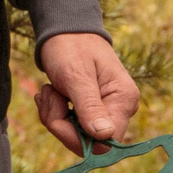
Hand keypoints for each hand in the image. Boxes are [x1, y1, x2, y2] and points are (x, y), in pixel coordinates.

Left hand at [34, 32, 139, 153]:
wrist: (65, 30)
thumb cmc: (71, 47)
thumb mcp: (76, 75)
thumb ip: (90, 106)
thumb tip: (104, 136)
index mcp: (123, 100)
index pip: (104, 142)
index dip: (76, 137)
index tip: (57, 113)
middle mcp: (120, 109)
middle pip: (88, 142)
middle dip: (60, 123)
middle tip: (49, 95)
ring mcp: (107, 111)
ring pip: (75, 136)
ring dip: (54, 116)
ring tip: (49, 90)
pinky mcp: (93, 111)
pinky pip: (70, 127)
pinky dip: (55, 113)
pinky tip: (51, 94)